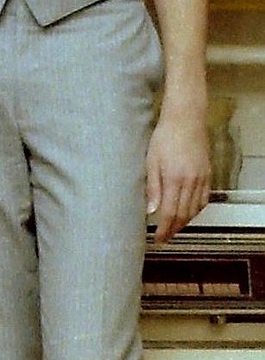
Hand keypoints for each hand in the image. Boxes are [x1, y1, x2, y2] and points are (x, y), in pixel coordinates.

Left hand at [146, 106, 210, 243]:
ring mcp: (202, 178)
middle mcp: (191, 181)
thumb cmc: (164, 137)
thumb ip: (152, 187)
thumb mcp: (151, 161)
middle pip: (184, 214)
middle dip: (174, 229)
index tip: (158, 240)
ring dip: (185, 221)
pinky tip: (188, 212)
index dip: (164, 230)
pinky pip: (204, 198)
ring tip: (174, 228)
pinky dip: (196, 209)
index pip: (170, 213)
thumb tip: (151, 211)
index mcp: (175, 179)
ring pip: (195, 208)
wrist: (185, 119)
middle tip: (164, 238)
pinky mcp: (208, 173)